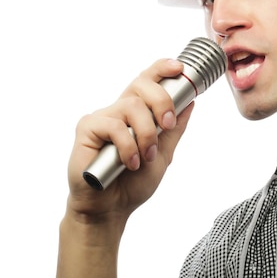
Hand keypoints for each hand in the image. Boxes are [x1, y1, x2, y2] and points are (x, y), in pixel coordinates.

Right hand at [66, 57, 194, 219]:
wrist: (110, 209)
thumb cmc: (132, 184)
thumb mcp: (163, 155)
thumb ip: (174, 130)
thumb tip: (190, 103)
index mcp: (136, 113)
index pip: (147, 81)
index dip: (161, 69)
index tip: (178, 68)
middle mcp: (118, 110)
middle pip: (141, 84)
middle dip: (162, 102)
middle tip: (167, 125)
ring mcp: (102, 117)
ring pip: (131, 105)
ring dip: (146, 134)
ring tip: (145, 156)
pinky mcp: (87, 127)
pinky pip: (114, 125)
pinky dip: (127, 146)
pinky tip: (128, 163)